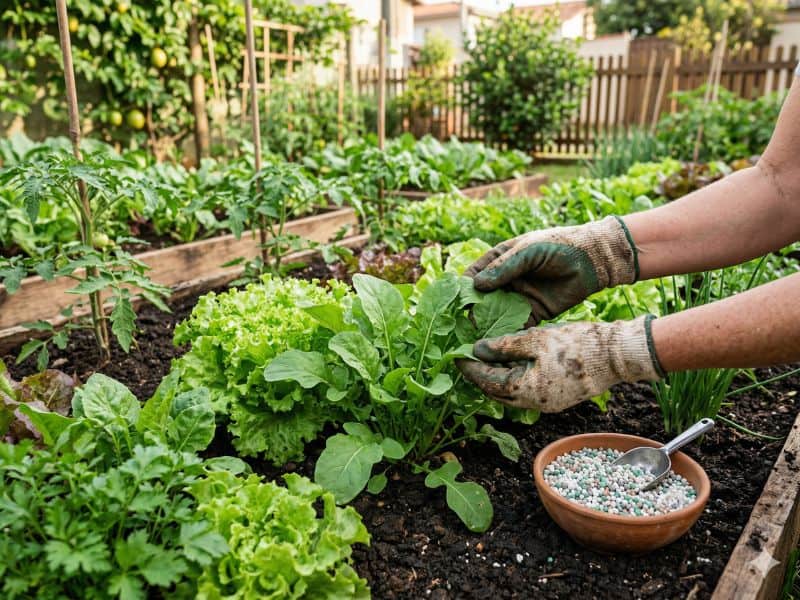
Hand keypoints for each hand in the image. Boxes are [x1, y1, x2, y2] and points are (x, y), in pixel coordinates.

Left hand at [457, 316, 662, 411]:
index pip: (487, 381)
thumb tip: (476, 349)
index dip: (470, 367)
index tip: (456, 355)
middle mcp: (533, 404)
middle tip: (466, 358)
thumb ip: (503, 346)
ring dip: (497, 378)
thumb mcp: (535, 339)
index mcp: (525, 390)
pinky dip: (514, 379)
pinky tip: (510, 363)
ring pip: (511, 394)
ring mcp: (546, 404)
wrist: (614, 356)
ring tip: (485, 359)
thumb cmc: (576, 345)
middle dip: (480, 376)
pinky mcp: (556, 399)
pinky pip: (527, 392)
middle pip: (496, 392)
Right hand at [466, 216, 636, 323]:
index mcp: (500, 260)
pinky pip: (517, 326)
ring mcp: (519, 298)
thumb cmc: (559, 246)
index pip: (474, 275)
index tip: (454, 303)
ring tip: (475, 340)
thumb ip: (504, 267)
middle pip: (482, 299)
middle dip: (472, 313)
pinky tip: (498, 345)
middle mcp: (506, 281)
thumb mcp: (529, 252)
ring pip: (497, 315)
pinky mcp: (535, 314)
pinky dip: (507, 335)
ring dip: (487, 326)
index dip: (463, 288)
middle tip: (461, 327)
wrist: (593, 260)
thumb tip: (476, 285)